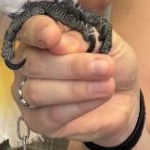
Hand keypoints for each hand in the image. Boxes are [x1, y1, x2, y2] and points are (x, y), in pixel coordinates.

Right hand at [9, 15, 139, 145]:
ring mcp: (26, 93)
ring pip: (37, 92)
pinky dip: (76, 107)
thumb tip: (59, 43)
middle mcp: (26, 63)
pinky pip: (48, 115)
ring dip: (76, 89)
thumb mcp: (107, 42)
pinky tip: (97, 100)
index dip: (38, 32)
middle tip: (106, 67)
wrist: (123, 97)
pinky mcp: (36, 121)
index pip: (29, 29)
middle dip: (72, 66)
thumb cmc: (109, 63)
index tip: (54, 37)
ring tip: (107, 86)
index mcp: (41, 37)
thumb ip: (83, 37)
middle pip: (34, 64)